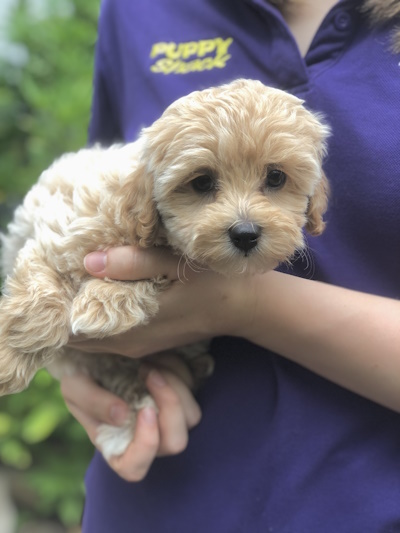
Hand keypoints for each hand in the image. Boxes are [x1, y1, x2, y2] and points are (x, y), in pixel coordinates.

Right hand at [61, 354, 201, 480]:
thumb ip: (92, 403)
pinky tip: (155, 359)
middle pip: (176, 443)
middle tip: (148, 374)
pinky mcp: (181, 396)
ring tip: (148, 366)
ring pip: (191, 417)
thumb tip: (122, 415)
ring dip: (175, 386)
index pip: (135, 468)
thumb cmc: (82, 375)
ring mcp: (166, 419)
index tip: (143, 410)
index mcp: (116, 447)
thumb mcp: (74, 387)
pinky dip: (177, 370)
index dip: (146, 445)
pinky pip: (192, 388)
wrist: (97, 353)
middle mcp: (146, 438)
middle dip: (169, 406)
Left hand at [68, 246, 252, 356]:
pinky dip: (94, 322)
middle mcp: (132, 343)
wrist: (245, 308)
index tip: (49, 283)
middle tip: (55, 280)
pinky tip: (95, 296)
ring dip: (77, 318)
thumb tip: (88, 261)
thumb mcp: (178, 266)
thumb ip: (134, 263)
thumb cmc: (214, 282)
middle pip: (78, 339)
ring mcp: (140, 346)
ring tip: (70, 285)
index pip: (76, 330)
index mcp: (135, 326)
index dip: (57, 310)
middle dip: (62, 313)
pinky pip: (108, 339)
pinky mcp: (147, 343)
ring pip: (92, 340)